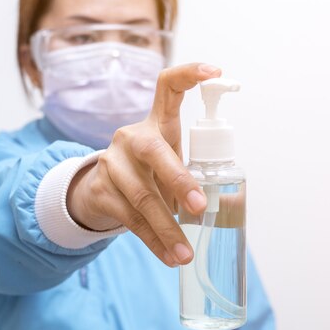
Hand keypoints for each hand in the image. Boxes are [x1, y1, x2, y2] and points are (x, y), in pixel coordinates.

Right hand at [67, 63, 221, 266]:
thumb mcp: (169, 163)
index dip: (190, 74)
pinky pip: (131, 221)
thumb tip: (230, 202)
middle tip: (200, 209)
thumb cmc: (149, 172)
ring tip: (186, 253)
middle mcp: (132, 137)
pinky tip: (169, 257)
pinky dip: (154, 241)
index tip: (217, 72)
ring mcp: (112, 163)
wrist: (99, 189)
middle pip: (156, 153)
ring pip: (143, 197)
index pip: (168, 86)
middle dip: (179, 181)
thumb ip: (193, 172)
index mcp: (156, 124)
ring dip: (168, 229)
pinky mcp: (101, 191)